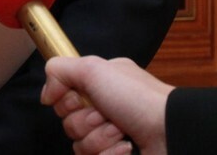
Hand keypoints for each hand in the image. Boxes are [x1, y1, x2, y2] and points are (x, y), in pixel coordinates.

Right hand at [42, 56, 171, 154]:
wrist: (170, 133)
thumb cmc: (138, 98)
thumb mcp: (95, 69)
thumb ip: (61, 70)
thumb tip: (46, 95)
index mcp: (100, 84)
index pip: (63, 98)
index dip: (67, 101)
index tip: (81, 98)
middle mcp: (104, 109)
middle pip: (69, 124)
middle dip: (86, 122)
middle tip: (107, 115)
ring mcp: (111, 136)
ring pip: (80, 146)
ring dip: (100, 139)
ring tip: (121, 133)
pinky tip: (127, 148)